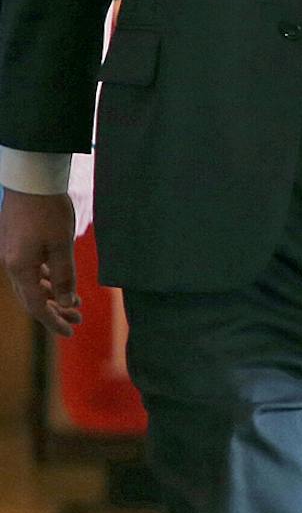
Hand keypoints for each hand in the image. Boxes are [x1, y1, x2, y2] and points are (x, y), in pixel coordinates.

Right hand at [1, 190, 83, 336]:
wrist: (30, 180)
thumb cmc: (48, 211)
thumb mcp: (62, 245)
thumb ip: (64, 276)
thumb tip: (67, 302)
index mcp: (20, 268)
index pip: (37, 306)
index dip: (54, 321)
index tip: (71, 332)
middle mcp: (12, 265)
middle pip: (33, 298)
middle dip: (55, 312)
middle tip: (79, 321)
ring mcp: (13, 254)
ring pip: (32, 284)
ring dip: (53, 296)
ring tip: (76, 305)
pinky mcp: (17, 244)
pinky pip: (31, 271)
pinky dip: (47, 280)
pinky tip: (61, 283)